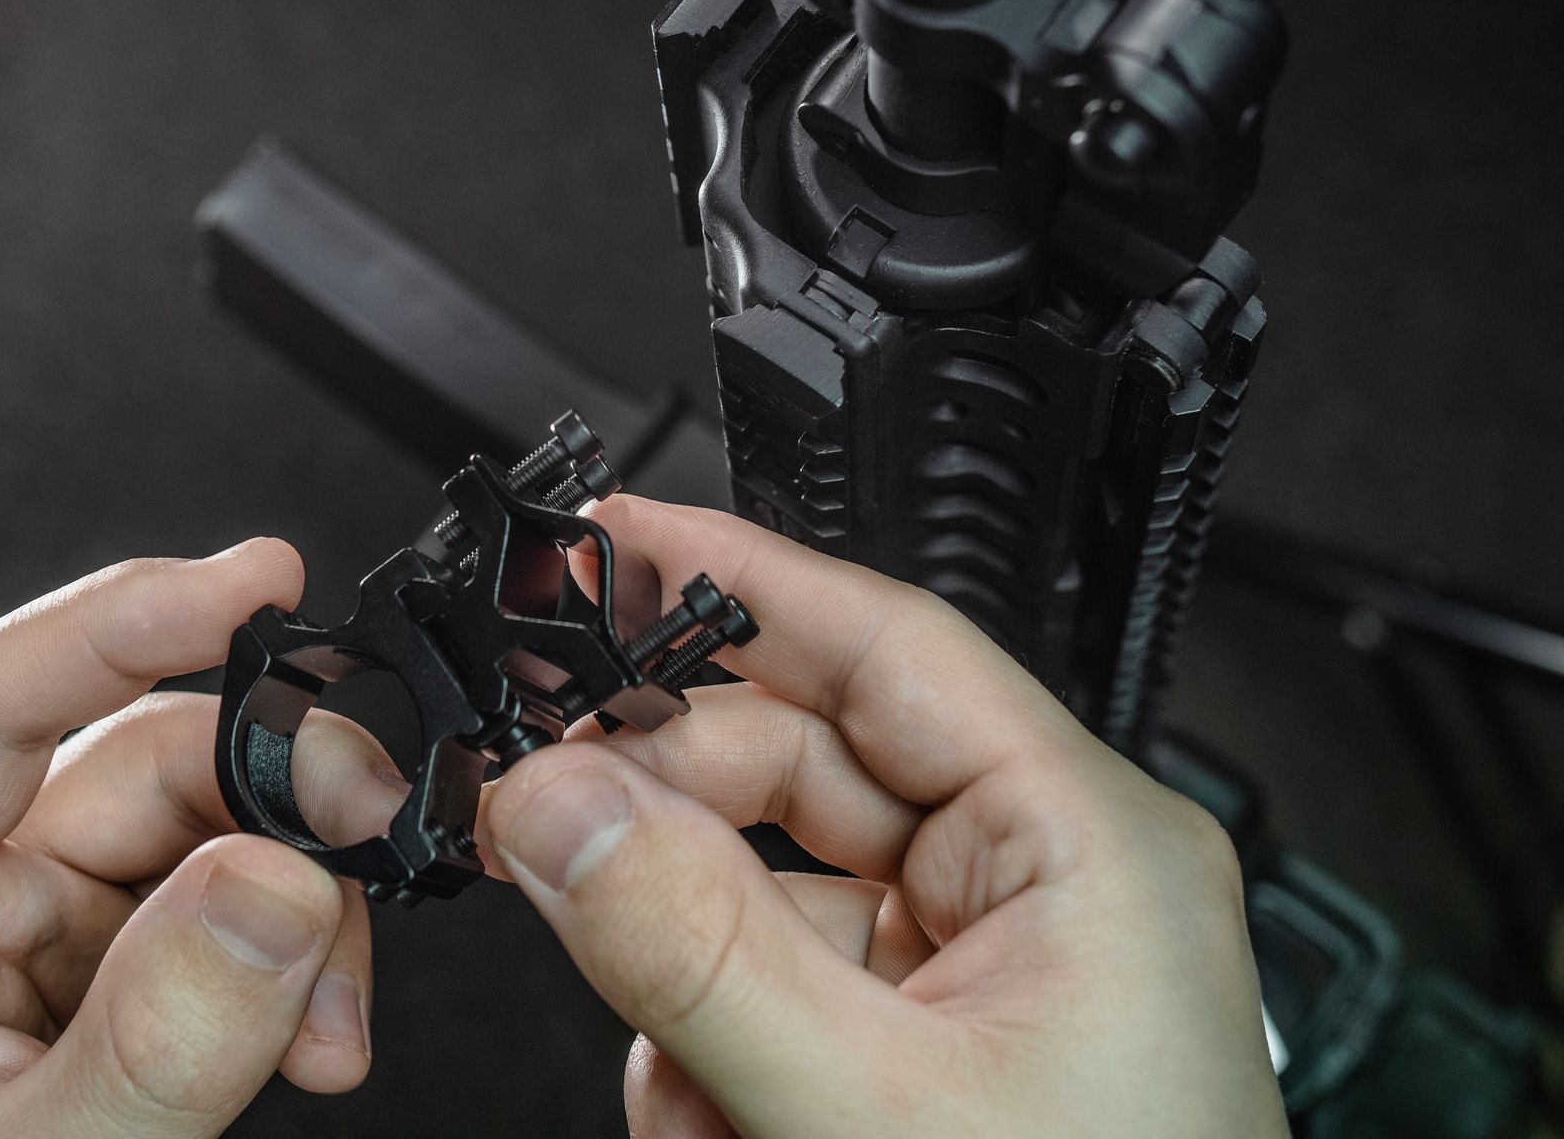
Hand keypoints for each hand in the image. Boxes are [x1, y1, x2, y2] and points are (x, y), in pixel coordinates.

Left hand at [0, 542, 400, 1137]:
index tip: (251, 583)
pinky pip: (243, 899)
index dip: (115, 617)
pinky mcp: (125, 966)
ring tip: (335, 1020)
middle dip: (277, 792)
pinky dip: (311, 952)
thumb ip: (158, 1042)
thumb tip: (281, 877)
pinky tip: (322, 1036)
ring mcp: (49, 928)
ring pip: (215, 818)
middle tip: (375, 845)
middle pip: (140, 753)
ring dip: (310, 892)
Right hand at [481, 497, 1286, 1138]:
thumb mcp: (870, 1114)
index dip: (742, 579)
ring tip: (688, 1075)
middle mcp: (1032, 891)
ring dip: (679, 962)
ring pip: (762, 886)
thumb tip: (555, 807)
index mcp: (1083, 847)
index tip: (615, 541)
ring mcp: (968, 978)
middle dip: (667, 808)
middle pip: (797, 766)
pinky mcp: (916, 1055)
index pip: (890, 647)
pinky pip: (767, 986)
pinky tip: (716, 1119)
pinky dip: (704, 1046)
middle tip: (539, 820)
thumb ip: (696, 949)